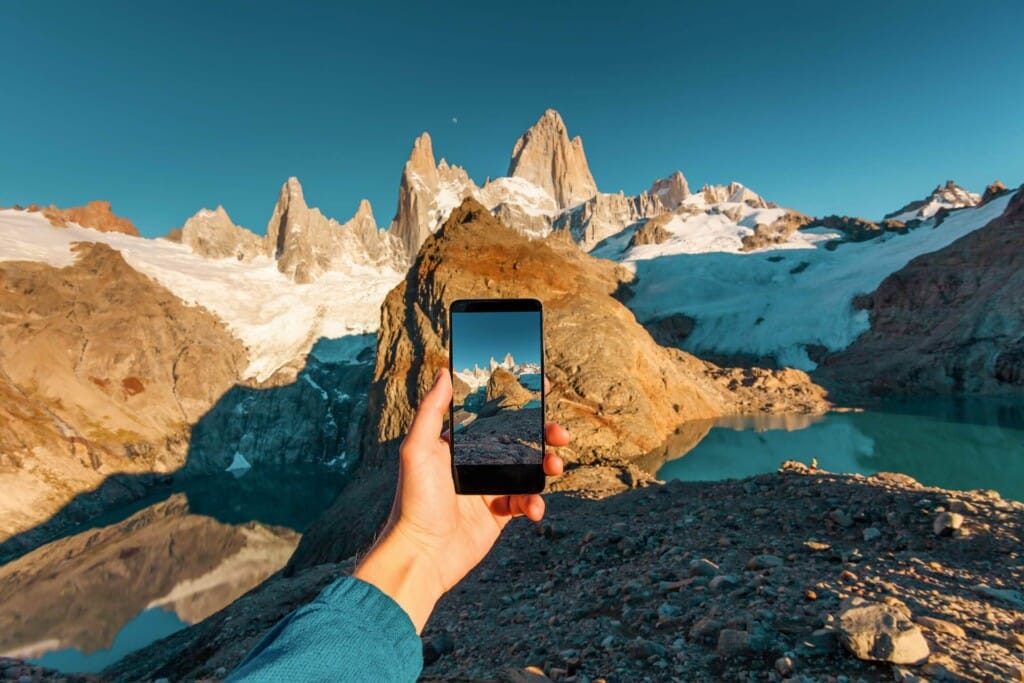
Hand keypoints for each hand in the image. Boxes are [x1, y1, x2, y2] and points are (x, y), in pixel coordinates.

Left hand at [353, 369, 569, 632]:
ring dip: (547, 465)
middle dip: (544, 434)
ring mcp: (490, 489)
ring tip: (555, 466)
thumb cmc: (414, 499)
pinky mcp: (499, 515)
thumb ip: (431, 410)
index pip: (494, 416)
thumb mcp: (417, 449)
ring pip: (529, 469)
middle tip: (561, 434)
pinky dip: (534, 502)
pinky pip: (526, 502)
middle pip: (520, 441)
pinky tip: (533, 507)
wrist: (422, 553)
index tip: (542, 389)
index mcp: (460, 445)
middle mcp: (476, 463)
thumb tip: (444, 372)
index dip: (519, 403)